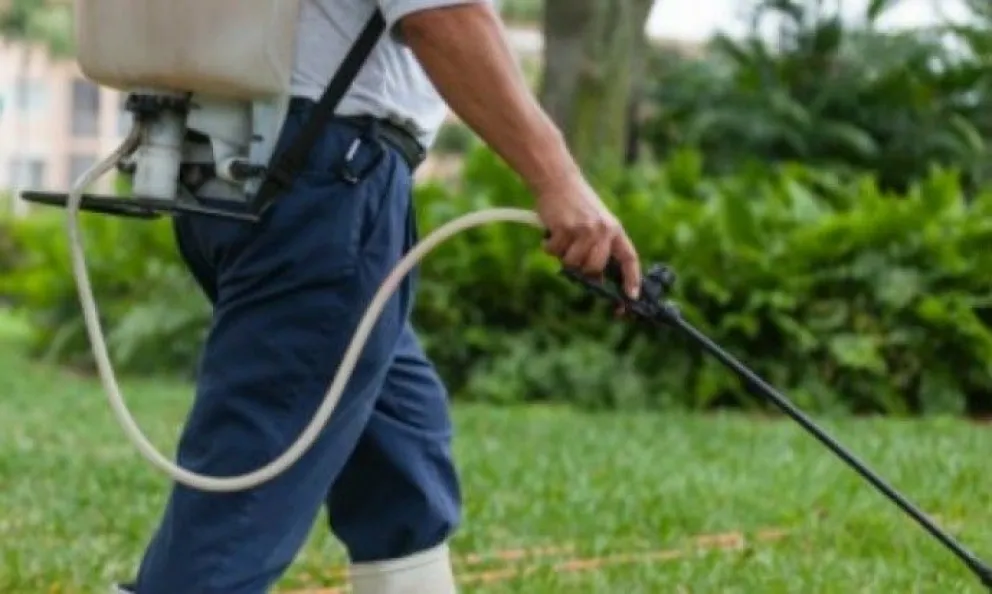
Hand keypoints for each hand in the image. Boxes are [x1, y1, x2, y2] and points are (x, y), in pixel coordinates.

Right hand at [535, 171, 641, 299]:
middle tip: (573, 256)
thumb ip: (599, 248)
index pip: (629, 258)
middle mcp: (603, 230)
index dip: (631, 279)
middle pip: (594, 268)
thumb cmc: (576, 205)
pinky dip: (549, 246)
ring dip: (563, 255)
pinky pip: (555, 252)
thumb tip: (595, 279)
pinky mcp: (565, 228)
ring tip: (561, 237)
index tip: (631, 297)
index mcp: (614, 229)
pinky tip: (551, 231)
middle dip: (582, 269)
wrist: (558, 180)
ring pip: (573, 263)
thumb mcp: (596, 223)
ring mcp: (584, 229)